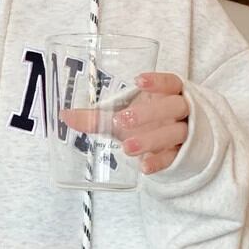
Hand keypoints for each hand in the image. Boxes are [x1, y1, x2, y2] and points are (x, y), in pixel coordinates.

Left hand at [59, 72, 189, 174]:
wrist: (179, 144)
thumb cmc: (148, 122)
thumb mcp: (123, 116)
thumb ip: (96, 117)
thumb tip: (64, 115)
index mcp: (169, 94)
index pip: (170, 83)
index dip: (157, 81)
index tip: (138, 81)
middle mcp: (181, 112)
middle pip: (173, 107)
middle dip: (148, 113)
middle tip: (121, 120)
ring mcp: (185, 133)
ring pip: (175, 133)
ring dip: (151, 139)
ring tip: (128, 147)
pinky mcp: (183, 155)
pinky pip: (174, 158)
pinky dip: (159, 162)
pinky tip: (145, 167)